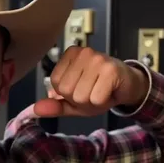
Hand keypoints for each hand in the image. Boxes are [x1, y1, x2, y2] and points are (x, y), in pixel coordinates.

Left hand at [33, 46, 149, 117]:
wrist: (128, 87)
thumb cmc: (99, 90)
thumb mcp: (73, 101)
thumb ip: (54, 105)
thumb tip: (35, 109)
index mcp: (70, 55)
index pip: (55, 83)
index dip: (68, 94)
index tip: (82, 89)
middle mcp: (83, 52)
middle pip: (66, 90)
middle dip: (79, 98)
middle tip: (93, 91)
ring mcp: (97, 59)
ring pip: (80, 95)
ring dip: (91, 101)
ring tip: (101, 91)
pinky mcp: (110, 70)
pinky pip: (95, 98)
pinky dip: (102, 101)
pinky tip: (109, 91)